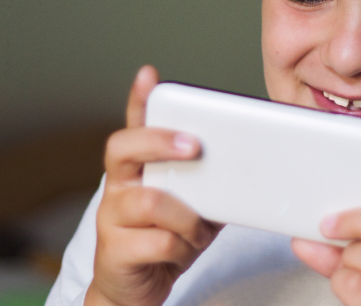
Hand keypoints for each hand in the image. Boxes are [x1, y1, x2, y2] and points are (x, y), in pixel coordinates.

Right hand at [85, 66, 221, 305]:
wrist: (138, 291)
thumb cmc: (167, 237)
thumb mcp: (193, 204)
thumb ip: (207, 181)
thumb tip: (248, 162)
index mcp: (138, 168)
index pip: (135, 124)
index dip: (139, 99)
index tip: (150, 76)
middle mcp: (119, 186)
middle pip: (123, 148)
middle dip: (159, 141)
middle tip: (193, 147)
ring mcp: (112, 218)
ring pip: (151, 201)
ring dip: (186, 216)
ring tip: (198, 230)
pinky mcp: (115, 252)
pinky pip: (157, 241)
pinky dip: (179, 246)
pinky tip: (183, 250)